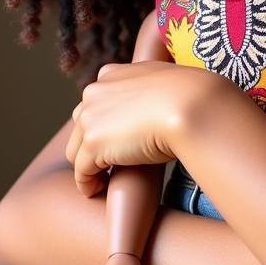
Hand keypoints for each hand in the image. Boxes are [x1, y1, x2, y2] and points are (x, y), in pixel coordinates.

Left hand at [66, 61, 217, 196]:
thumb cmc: (185, 95)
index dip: (103, 122)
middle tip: (110, 161)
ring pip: (76, 150)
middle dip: (93, 144)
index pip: (95, 102)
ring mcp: (90, 117)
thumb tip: (154, 100)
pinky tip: (101, 189)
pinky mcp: (93, 144)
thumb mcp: (160, 80)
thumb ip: (145, 87)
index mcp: (110, 74)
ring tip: (104, 178)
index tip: (115, 137)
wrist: (189, 104)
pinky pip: (82, 172)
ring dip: (88, 165)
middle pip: (80, 127)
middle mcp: (94, 92)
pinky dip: (89, 183)